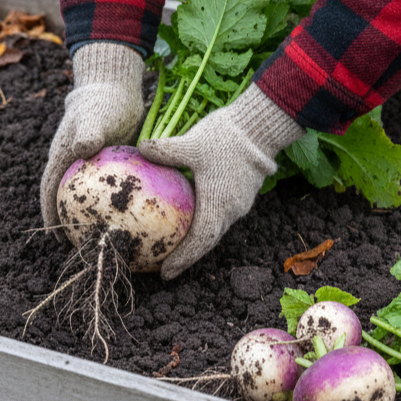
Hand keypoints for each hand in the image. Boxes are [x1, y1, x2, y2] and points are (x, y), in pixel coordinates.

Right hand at [40, 42, 145, 235]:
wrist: (115, 86)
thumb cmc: (101, 101)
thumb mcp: (95, 116)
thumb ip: (89, 132)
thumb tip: (83, 148)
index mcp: (63, 158)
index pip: (50, 192)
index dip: (51, 216)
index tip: (58, 238)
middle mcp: (75, 166)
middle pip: (70, 200)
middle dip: (75, 224)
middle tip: (88, 247)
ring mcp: (93, 167)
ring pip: (94, 198)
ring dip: (99, 218)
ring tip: (114, 239)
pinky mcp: (112, 166)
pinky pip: (116, 190)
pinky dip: (122, 205)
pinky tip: (140, 217)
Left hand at [138, 83, 304, 279]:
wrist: (261, 127)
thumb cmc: (225, 136)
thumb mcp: (190, 142)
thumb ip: (163, 150)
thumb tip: (139, 149)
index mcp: (217, 205)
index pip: (198, 242)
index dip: (181, 260)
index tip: (164, 273)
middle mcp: (230, 210)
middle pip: (207, 243)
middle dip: (187, 258)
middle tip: (166, 268)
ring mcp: (239, 204)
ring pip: (215, 231)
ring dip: (196, 243)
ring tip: (175, 249)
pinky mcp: (243, 194)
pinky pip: (221, 217)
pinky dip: (204, 226)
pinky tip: (189, 219)